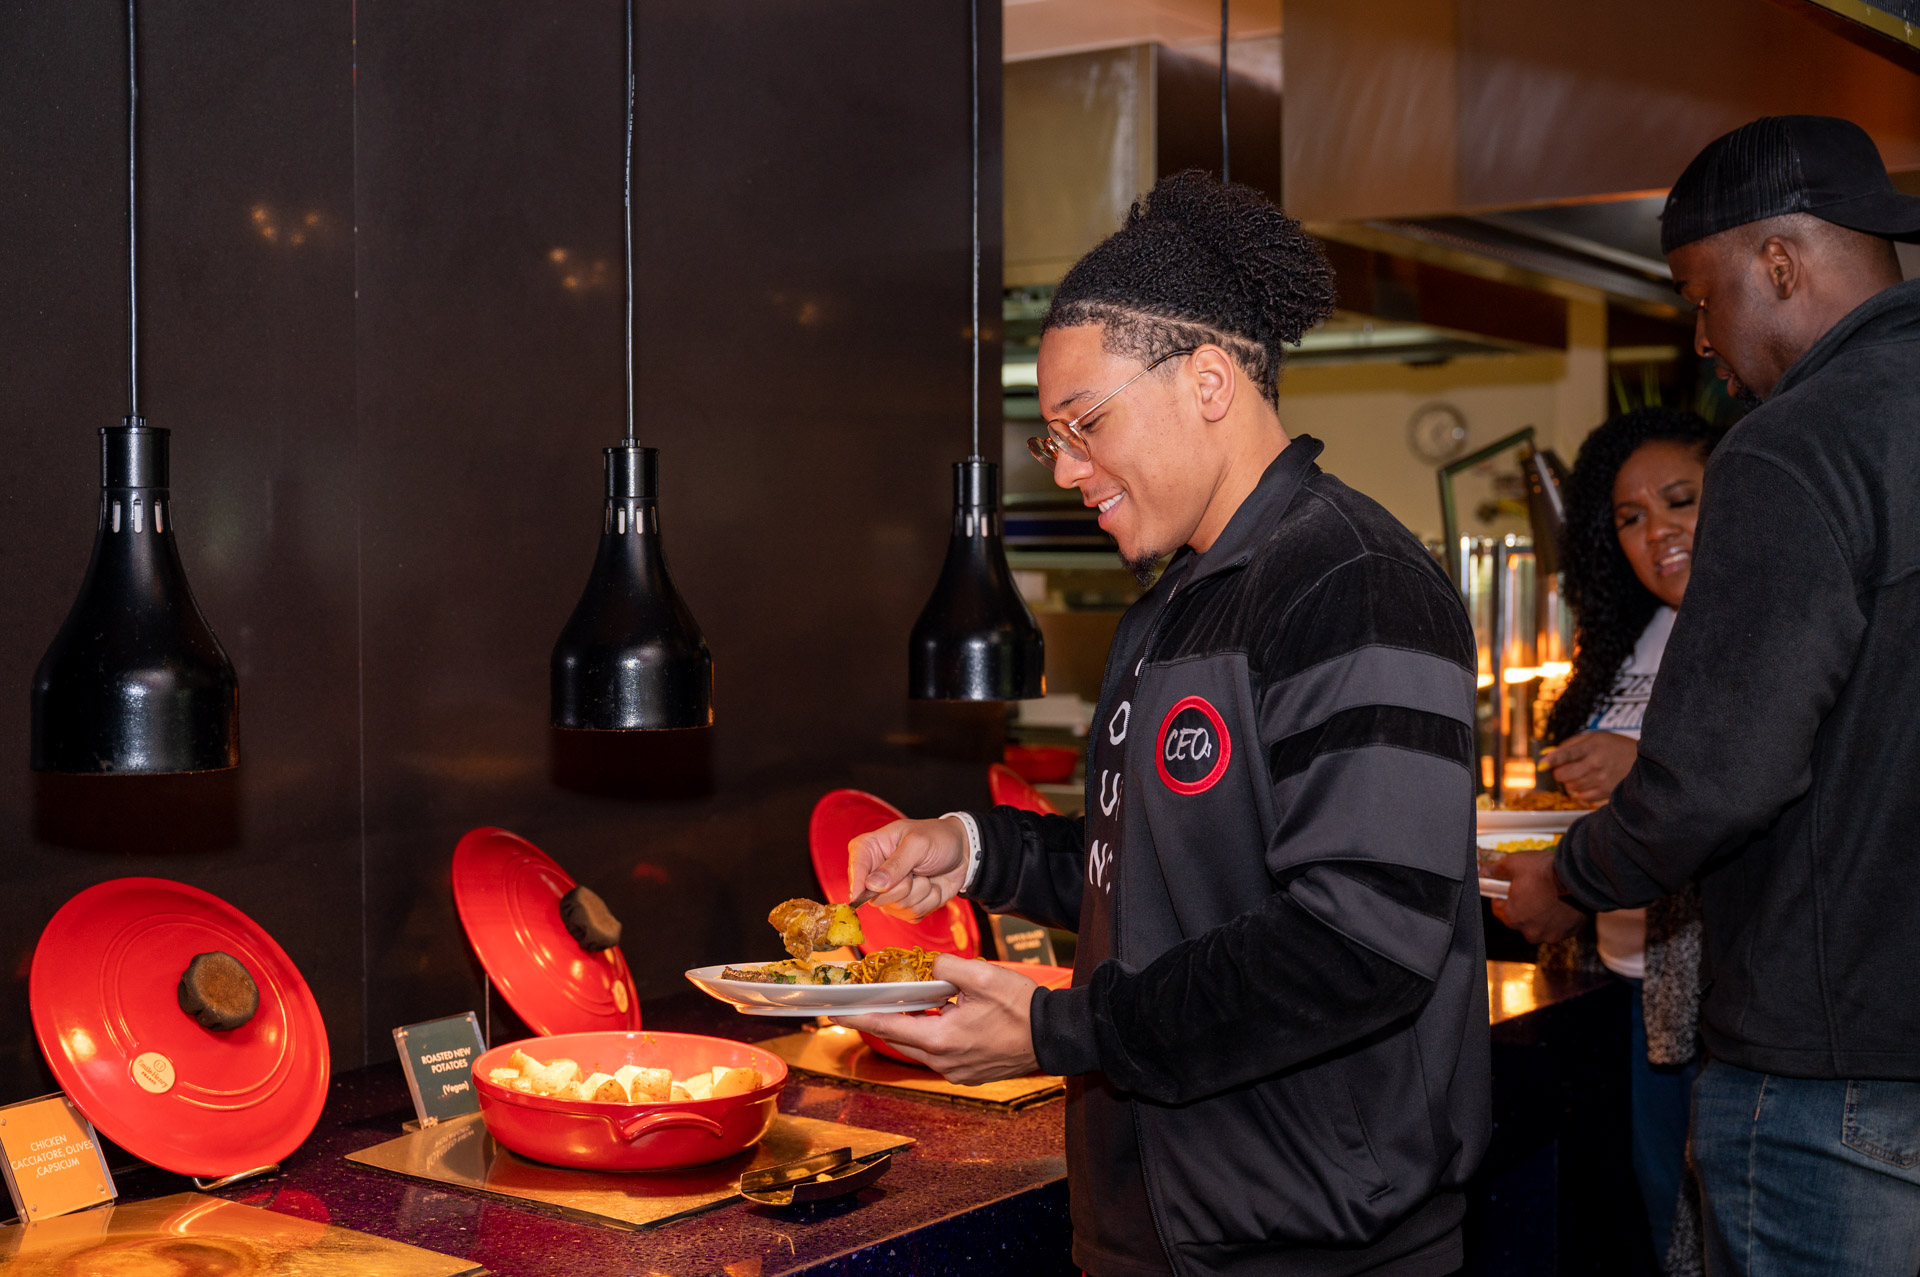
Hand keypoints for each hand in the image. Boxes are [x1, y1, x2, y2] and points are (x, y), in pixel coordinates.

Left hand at [833, 956, 1039, 1082]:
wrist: (1054, 1036)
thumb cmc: (1022, 1007)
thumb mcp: (983, 976)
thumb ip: (946, 967)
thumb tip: (929, 969)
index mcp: (942, 1039)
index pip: (889, 1026)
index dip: (861, 1018)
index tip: (838, 1012)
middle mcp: (944, 1062)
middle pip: (901, 1039)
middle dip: (883, 1019)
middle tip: (867, 1002)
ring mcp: (956, 1072)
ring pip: (919, 1047)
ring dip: (911, 1026)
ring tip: (906, 1004)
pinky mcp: (968, 1073)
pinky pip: (938, 1054)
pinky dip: (931, 1036)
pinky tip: (938, 1017)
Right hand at [846, 818, 968, 919]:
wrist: (963, 852)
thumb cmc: (938, 838)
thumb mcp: (918, 844)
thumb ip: (896, 864)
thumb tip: (872, 885)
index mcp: (871, 848)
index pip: (855, 868)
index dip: (858, 885)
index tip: (868, 892)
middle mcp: (876, 873)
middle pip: (875, 898)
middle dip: (903, 888)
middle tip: (916, 871)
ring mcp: (890, 892)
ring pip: (897, 908)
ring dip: (921, 893)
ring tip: (926, 875)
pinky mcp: (905, 906)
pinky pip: (912, 915)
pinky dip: (929, 902)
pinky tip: (931, 887)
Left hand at [1488, 849, 1586, 942]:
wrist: (1580, 878)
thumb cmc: (1547, 872)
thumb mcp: (1514, 864)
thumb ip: (1494, 870)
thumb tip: (1480, 870)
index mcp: (1513, 917)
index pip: (1498, 908)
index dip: (1502, 894)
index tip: (1508, 886)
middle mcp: (1530, 931)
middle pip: (1519, 918)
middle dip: (1522, 904)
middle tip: (1530, 888)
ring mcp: (1551, 934)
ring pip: (1539, 924)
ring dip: (1540, 912)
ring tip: (1548, 894)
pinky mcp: (1568, 933)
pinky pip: (1557, 926)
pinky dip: (1557, 916)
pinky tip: (1561, 902)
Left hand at [1538, 731, 1637, 805]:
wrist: (1643, 761)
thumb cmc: (1616, 747)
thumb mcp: (1595, 737)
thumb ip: (1571, 744)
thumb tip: (1547, 754)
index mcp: (1593, 746)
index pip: (1567, 754)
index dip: (1552, 760)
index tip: (1541, 765)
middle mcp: (1596, 763)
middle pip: (1565, 774)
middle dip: (1558, 772)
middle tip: (1563, 769)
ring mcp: (1601, 779)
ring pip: (1571, 786)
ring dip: (1569, 782)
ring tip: (1579, 774)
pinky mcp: (1606, 792)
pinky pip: (1582, 796)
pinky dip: (1579, 791)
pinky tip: (1585, 783)